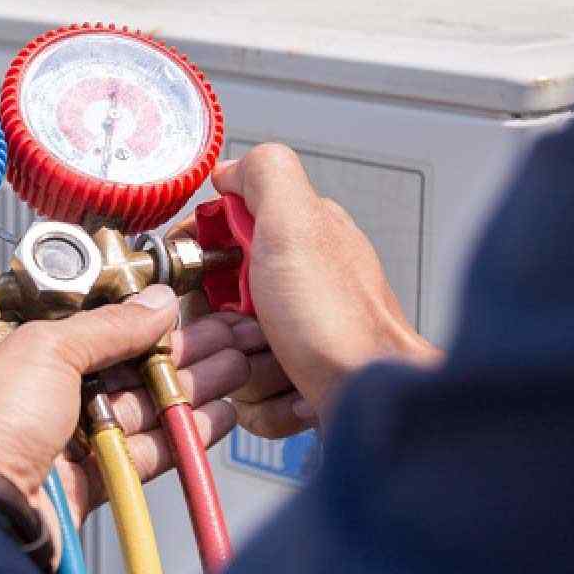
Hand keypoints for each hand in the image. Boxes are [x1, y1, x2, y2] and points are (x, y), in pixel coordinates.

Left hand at [0, 287, 265, 562]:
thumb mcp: (43, 349)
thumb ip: (106, 326)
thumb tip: (154, 304)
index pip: (68, 332)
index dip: (124, 322)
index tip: (170, 314)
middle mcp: (14, 404)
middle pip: (107, 372)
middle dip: (169, 356)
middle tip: (221, 340)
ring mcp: (46, 449)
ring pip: (128, 413)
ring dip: (182, 392)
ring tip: (235, 370)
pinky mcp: (75, 490)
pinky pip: (133, 457)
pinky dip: (174, 438)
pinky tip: (214, 418)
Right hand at [175, 144, 440, 430]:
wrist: (374, 400)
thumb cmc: (342, 323)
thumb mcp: (298, 226)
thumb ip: (265, 177)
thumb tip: (231, 169)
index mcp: (296, 239)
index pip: (215, 240)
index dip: (199, 262)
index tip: (204, 280)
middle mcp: (297, 285)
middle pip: (213, 305)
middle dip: (220, 326)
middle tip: (251, 329)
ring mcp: (297, 336)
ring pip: (228, 354)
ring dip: (245, 370)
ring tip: (282, 366)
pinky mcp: (297, 383)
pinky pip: (250, 398)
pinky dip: (266, 404)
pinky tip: (296, 394)